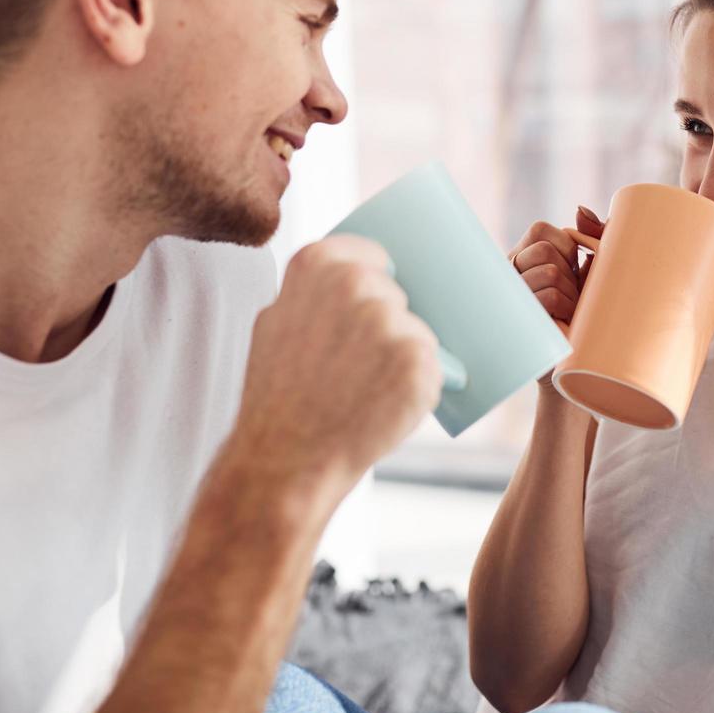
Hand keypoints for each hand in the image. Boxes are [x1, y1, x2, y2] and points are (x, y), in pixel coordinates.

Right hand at [232, 235, 442, 495]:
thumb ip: (310, 293)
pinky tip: (388, 405)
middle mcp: (355, 283)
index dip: (381, 280)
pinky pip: (437, 366)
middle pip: (399, 296)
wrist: (285, 457)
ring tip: (367, 391)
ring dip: (405, 361)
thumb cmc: (279, 397)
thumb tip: (352, 277)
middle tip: (358, 368)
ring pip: (418, 333)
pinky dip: (421, 388)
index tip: (376, 302)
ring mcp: (388, 320)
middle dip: (388, 329)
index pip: (374, 255)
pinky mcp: (417, 358)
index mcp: (317, 264)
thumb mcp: (276, 324)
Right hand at [509, 205, 605, 387]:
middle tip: (570, 296)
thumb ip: (594, 235)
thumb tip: (579, 210)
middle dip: (569, 273)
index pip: (541, 229)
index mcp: (525, 256)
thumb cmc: (589, 312)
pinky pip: (548, 297)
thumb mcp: (596, 269)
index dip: (566, 247)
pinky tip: (561, 323)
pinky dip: (565, 309)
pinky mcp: (518, 318)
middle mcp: (511, 273)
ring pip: (550, 273)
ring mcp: (511, 296)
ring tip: (568, 313)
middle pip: (545, 250)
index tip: (572, 270)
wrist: (580, 360)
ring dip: (571, 295)